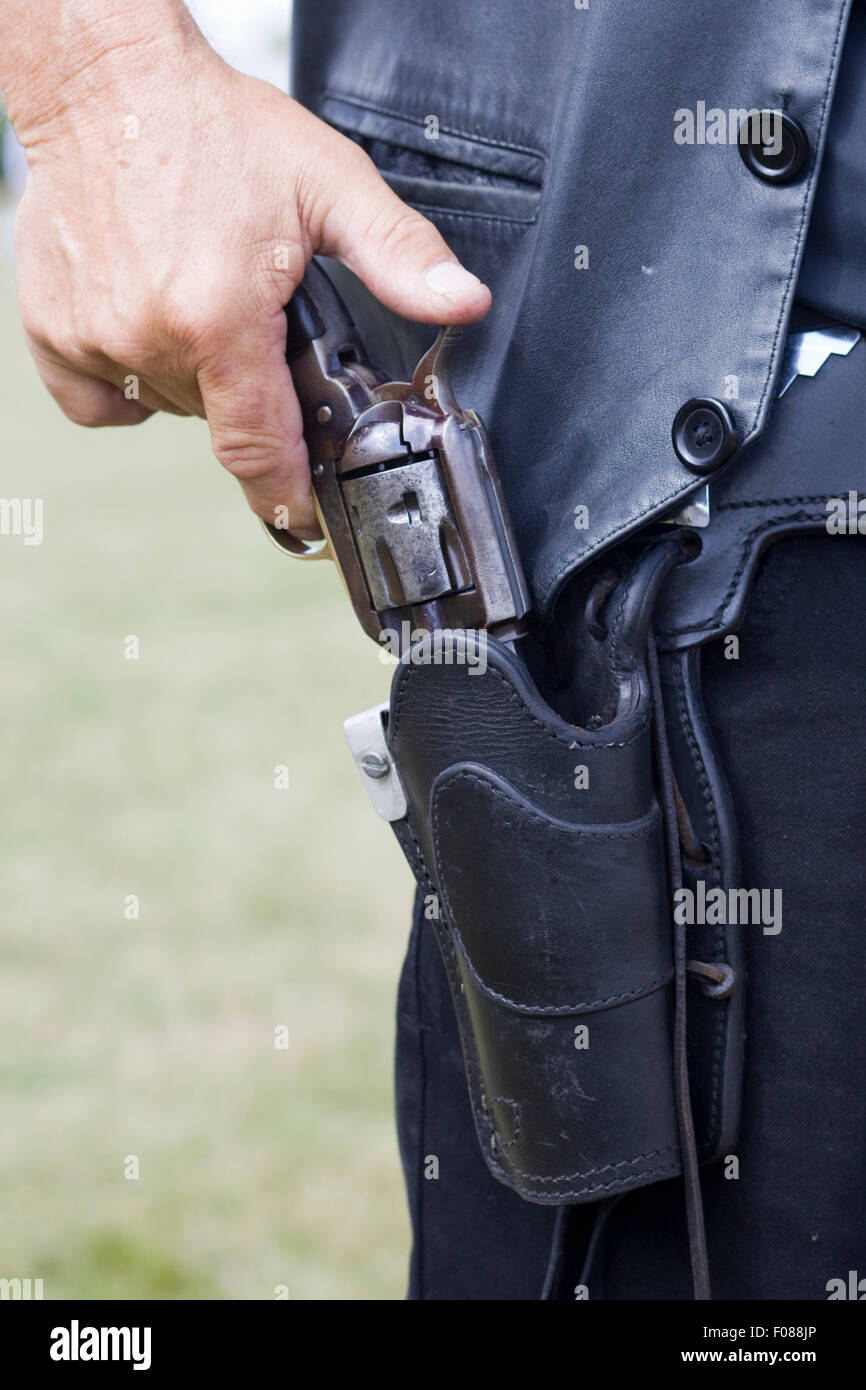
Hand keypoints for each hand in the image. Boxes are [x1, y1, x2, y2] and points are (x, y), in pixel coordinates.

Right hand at [5, 4, 490, 536]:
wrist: (105, 83)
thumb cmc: (212, 126)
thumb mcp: (327, 182)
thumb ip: (398, 252)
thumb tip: (464, 302)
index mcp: (221, 316)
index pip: (260, 448)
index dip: (288, 496)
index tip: (305, 520)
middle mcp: (150, 336)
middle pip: (220, 420)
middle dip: (251, 393)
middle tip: (257, 325)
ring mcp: (93, 337)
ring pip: (168, 405)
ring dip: (196, 378)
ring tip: (204, 298)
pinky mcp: (52, 330)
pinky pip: (101, 399)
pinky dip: (131, 382)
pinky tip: (151, 327)